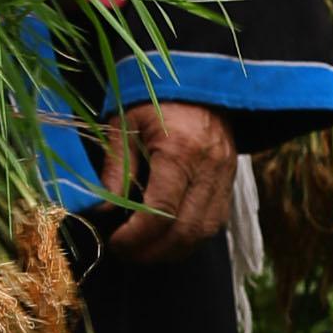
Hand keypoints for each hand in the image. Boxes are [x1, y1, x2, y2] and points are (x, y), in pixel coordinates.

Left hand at [99, 97, 235, 259]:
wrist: (198, 78)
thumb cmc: (154, 97)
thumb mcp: (124, 123)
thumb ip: (115, 168)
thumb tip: (101, 210)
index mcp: (181, 150)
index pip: (162, 211)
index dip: (137, 236)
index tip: (115, 243)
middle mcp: (210, 167)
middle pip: (187, 230)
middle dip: (154, 251)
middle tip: (126, 254)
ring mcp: (226, 174)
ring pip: (206, 231)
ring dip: (174, 250)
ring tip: (144, 252)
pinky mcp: (231, 179)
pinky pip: (215, 220)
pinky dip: (190, 236)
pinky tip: (167, 237)